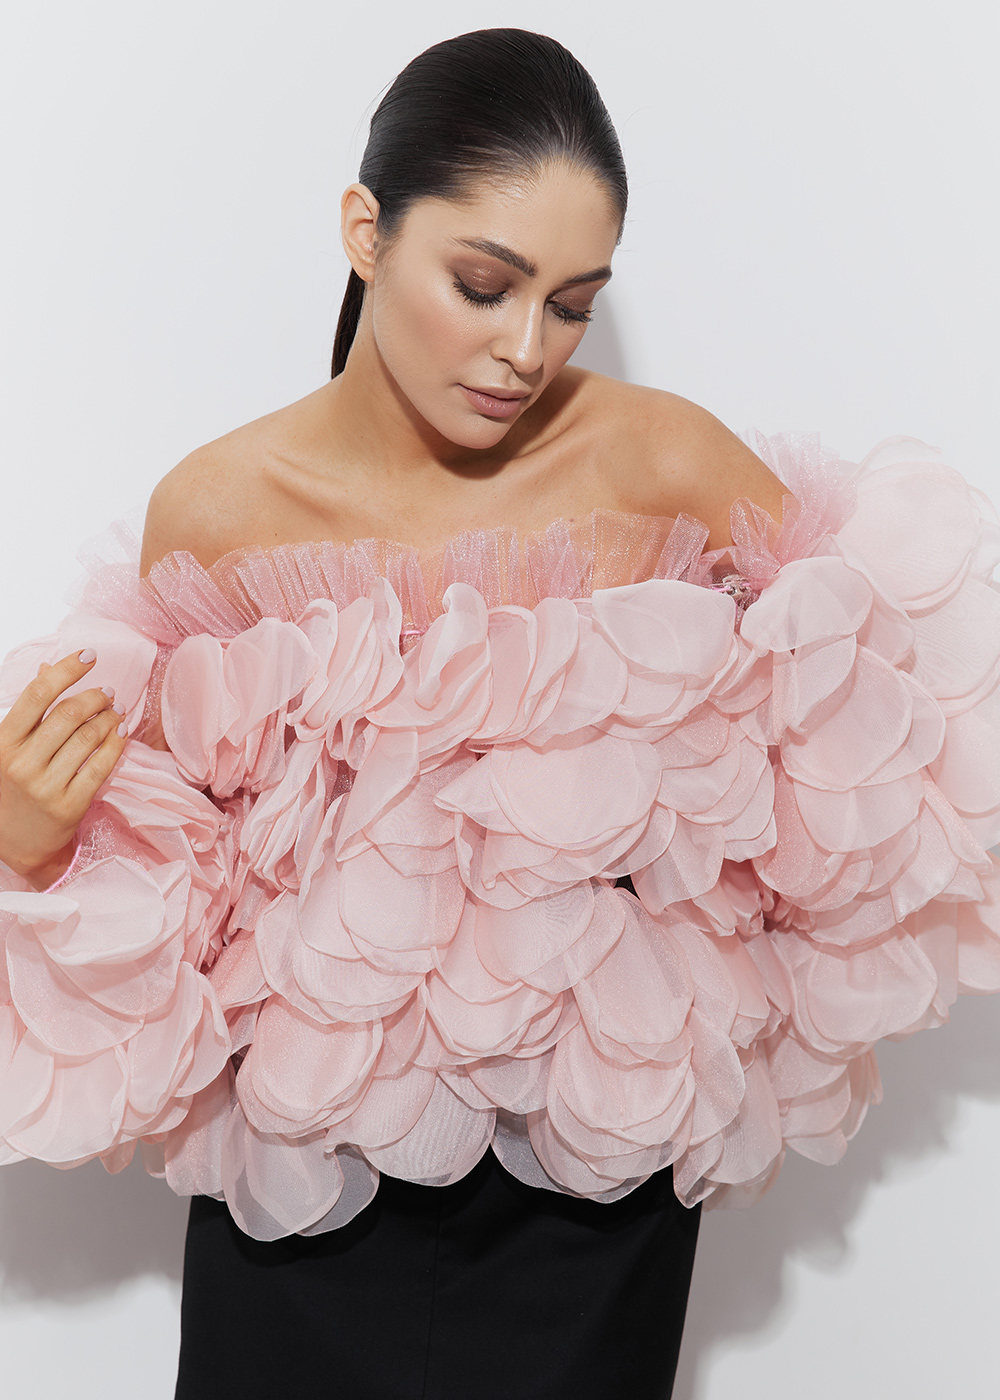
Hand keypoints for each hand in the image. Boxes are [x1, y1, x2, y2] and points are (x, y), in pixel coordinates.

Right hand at [0, 649, 128, 887]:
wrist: (16, 842)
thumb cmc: (13, 787)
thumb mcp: (10, 748)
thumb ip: (30, 711)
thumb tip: (47, 668)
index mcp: (3, 743)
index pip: (37, 696)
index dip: (66, 670)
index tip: (89, 655)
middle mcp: (22, 763)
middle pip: (68, 715)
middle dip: (96, 696)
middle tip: (109, 691)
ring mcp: (46, 786)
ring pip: (89, 738)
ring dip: (110, 718)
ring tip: (117, 710)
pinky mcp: (70, 806)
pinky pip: (101, 767)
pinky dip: (116, 744)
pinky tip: (122, 732)